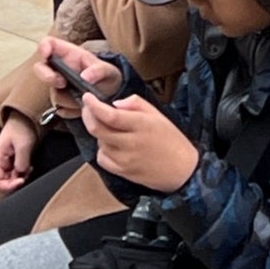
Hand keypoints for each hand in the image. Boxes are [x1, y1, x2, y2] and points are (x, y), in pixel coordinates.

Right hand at [0, 115, 40, 192]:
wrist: (29, 116)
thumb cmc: (22, 126)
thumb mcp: (23, 143)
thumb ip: (21, 160)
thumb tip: (21, 173)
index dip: (7, 186)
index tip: (21, 181)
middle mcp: (0, 162)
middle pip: (3, 182)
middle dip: (16, 182)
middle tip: (28, 173)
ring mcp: (8, 162)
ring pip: (11, 179)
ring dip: (21, 177)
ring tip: (30, 168)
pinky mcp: (15, 160)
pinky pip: (17, 173)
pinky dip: (24, 173)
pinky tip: (30, 167)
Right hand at [35, 35, 119, 117]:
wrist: (111, 93)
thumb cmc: (106, 75)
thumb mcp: (108, 70)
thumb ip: (99, 70)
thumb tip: (85, 76)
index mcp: (68, 54)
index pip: (49, 43)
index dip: (44, 46)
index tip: (46, 53)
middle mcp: (58, 69)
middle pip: (40, 68)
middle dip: (47, 76)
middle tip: (62, 83)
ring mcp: (57, 86)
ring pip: (53, 94)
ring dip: (70, 98)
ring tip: (87, 96)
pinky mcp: (60, 103)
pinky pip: (61, 109)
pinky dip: (73, 110)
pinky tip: (84, 105)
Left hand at [82, 91, 198, 191]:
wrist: (181, 169)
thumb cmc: (172, 141)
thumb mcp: (159, 116)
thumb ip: (137, 104)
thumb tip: (116, 103)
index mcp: (142, 125)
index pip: (110, 115)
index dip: (94, 106)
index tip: (87, 97)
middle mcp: (131, 142)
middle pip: (97, 129)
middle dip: (88, 116)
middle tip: (88, 109)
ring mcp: (124, 158)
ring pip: (99, 142)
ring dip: (100, 133)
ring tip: (113, 130)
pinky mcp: (121, 171)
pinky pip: (101, 157)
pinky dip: (103, 149)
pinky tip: (113, 146)